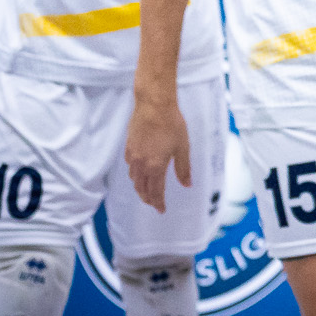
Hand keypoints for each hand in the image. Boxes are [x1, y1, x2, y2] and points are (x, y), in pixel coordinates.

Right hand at [125, 94, 190, 213]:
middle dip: (148, 199)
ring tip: (147, 192)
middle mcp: (141, 164)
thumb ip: (183, 168)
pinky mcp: (128, 147)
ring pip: (134, 179)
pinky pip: (130, 167)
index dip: (158, 202)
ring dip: (140, 188)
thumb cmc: (171, 124)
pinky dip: (135, 175)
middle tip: (154, 204)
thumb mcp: (183, 147)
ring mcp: (132, 156)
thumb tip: (187, 185)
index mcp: (155, 166)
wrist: (154, 105)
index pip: (155, 192)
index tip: (161, 210)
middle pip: (141, 188)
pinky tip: (140, 173)